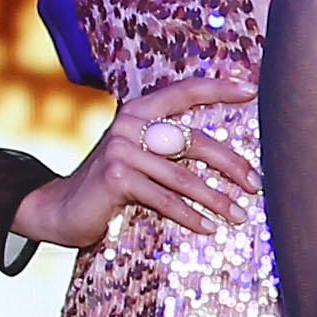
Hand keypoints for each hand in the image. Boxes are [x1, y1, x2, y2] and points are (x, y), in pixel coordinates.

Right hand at [10, 68, 261, 251]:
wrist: (59, 209)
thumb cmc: (110, 185)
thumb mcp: (139, 157)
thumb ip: (170, 147)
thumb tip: (229, 159)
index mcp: (139, 111)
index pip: (184, 91)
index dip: (219, 87)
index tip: (253, 88)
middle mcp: (130, 124)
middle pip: (196, 141)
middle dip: (232, 165)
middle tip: (257, 185)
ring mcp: (121, 149)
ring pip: (185, 177)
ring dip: (217, 200)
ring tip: (240, 216)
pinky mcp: (116, 177)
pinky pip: (166, 200)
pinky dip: (191, 217)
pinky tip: (210, 229)